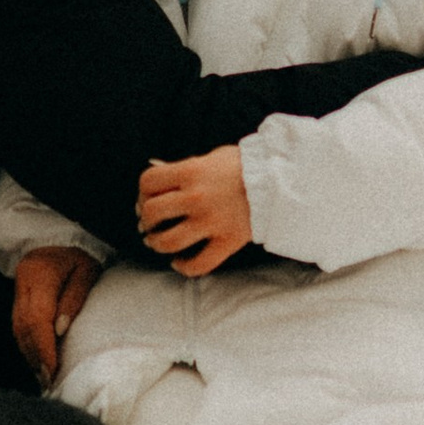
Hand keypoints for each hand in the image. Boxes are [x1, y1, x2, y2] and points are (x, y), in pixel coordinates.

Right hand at [13, 244, 100, 382]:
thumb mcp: (86, 272)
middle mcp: (24, 283)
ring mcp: (18, 290)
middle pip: (24, 326)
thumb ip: (74, 299)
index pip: (38, 317)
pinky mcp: (18, 297)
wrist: (58, 238)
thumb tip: (61, 330)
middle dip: (36, 355)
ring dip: (29, 353)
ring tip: (42, 375)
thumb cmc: (79, 256)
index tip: (52, 368)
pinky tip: (36, 359)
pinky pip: (18, 325)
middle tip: (48, 379)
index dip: (43, 346)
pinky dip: (26, 344)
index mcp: (40, 275)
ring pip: (18, 328)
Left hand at [136, 145, 253, 276]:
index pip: (149, 182)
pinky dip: (183, 267)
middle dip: (146, 220)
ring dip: (157, 243)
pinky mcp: (227, 241)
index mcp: (191, 171)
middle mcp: (196, 197)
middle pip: (153, 213)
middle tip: (149, 223)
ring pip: (168, 241)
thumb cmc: (246, 165)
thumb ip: (185, 168)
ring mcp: (211, 222)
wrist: (281, 180)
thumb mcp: (212, 158)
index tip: (146, 199)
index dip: (142, 192)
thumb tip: (159, 174)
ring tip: (156, 242)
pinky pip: (198, 264)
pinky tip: (178, 262)